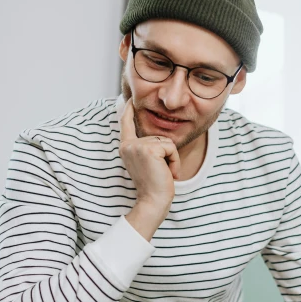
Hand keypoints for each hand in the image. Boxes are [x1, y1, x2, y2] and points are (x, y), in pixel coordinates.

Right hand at [119, 98, 180, 238]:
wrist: (153, 201)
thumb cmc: (153, 186)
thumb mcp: (147, 163)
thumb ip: (147, 148)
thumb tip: (157, 139)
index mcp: (126, 147)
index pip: (126, 123)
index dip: (128, 110)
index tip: (130, 100)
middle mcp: (128, 145)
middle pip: (157, 136)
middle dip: (166, 153)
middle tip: (160, 171)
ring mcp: (137, 146)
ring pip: (166, 141)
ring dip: (171, 158)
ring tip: (163, 172)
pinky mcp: (149, 149)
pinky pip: (171, 147)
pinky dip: (174, 161)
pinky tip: (167, 173)